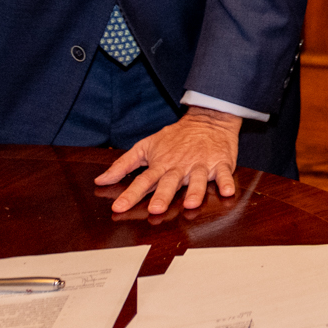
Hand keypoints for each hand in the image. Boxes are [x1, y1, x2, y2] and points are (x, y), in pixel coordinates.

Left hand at [95, 107, 241, 214]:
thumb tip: (100, 180)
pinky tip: (227, 191)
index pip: (143, 181)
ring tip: (191, 204)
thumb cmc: (176, 136)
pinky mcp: (220, 163)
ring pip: (198, 180)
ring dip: (195, 191)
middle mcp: (180, 166)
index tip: (118, 208)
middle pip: (170, 182)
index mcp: (162, 164)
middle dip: (163, 195)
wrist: (208, 119)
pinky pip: (224, 174)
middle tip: (155, 208)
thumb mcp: (146, 146)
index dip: (130, 195)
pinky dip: (227, 182)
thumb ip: (123, 164)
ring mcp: (201, 164)